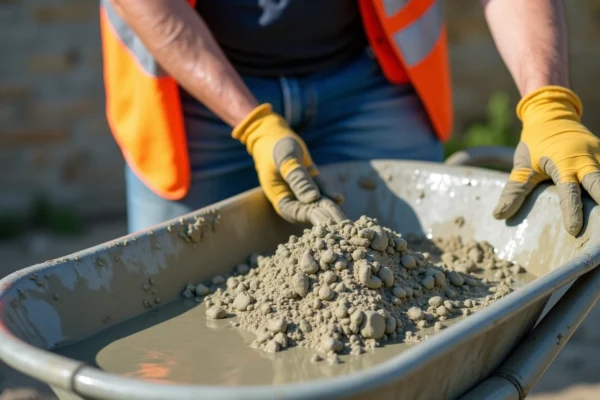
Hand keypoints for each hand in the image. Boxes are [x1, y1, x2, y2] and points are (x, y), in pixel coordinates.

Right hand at [233, 103, 346, 224]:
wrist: (274, 134)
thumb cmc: (276, 147)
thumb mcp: (286, 160)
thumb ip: (298, 179)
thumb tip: (312, 199)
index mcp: (279, 197)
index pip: (295, 212)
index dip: (309, 217)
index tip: (324, 220)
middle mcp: (290, 197)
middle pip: (308, 210)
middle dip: (324, 216)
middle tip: (341, 223)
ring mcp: (301, 189)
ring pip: (317, 201)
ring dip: (329, 206)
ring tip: (343, 215)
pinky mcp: (310, 180)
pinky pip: (321, 189)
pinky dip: (329, 193)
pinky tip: (339, 198)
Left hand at [493, 86, 599, 235]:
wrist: (551, 115)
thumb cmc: (534, 144)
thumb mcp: (522, 166)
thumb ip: (514, 191)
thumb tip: (498, 216)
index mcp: (562, 163)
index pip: (568, 192)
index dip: (572, 211)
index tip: (574, 230)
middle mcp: (585, 159)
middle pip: (599, 183)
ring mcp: (599, 155)